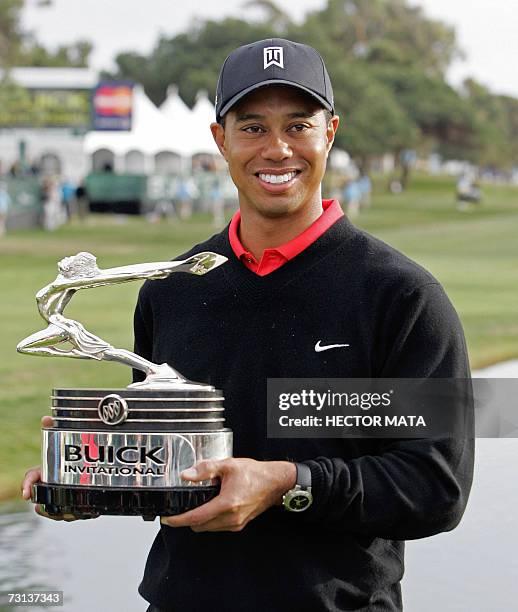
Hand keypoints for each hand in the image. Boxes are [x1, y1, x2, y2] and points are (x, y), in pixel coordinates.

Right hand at [21, 416, 97, 521]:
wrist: (82, 463)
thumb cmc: (68, 454)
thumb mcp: (62, 442)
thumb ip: (53, 429)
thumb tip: (46, 418)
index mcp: (44, 473)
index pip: (30, 479)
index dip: (26, 486)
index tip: (26, 493)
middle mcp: (49, 488)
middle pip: (44, 504)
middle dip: (48, 508)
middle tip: (58, 507)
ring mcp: (61, 498)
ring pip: (59, 512)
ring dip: (66, 513)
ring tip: (75, 511)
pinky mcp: (74, 504)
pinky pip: (74, 513)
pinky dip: (80, 514)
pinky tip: (90, 512)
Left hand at [160, 458, 296, 531]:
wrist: (276, 482)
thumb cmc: (256, 474)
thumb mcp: (228, 465)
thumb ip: (206, 469)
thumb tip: (187, 474)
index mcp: (227, 504)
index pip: (195, 518)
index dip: (178, 520)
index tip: (167, 519)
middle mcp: (231, 518)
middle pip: (199, 526)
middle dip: (187, 519)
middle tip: (180, 508)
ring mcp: (236, 523)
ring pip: (208, 528)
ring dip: (199, 520)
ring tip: (198, 503)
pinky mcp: (239, 524)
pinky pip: (218, 527)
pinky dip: (210, 520)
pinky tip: (212, 505)